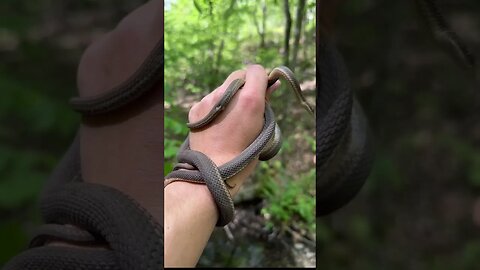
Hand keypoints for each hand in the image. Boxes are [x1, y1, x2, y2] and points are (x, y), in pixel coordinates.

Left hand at [187, 64, 279, 194]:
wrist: (213, 170)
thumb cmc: (244, 153)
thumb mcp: (262, 128)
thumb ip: (266, 103)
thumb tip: (272, 85)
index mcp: (249, 99)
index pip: (256, 70)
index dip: (260, 78)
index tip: (261, 89)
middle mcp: (227, 94)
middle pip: (238, 75)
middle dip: (244, 85)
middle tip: (246, 104)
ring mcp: (209, 100)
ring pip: (223, 88)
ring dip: (229, 97)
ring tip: (230, 121)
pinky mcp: (196, 108)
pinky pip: (210, 100)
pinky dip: (216, 107)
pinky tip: (218, 125)